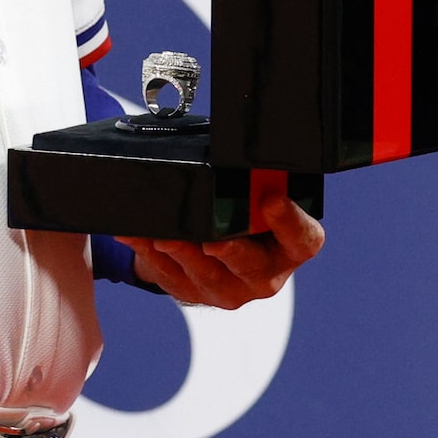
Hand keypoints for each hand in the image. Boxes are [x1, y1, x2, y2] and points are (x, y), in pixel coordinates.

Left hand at [122, 188, 324, 306]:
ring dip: (183, 254)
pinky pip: (170, 276)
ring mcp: (230, 290)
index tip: (272, 199)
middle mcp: (266, 275)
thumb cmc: (246, 212)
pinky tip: (135, 235)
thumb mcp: (260, 194)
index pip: (303, 238)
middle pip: (252, 267)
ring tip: (164, 237)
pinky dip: (150, 254)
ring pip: (207, 276)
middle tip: (213, 241)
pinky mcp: (194, 294)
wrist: (219, 248)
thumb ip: (258, 177)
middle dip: (231, 251)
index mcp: (292, 247)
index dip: (289, 221)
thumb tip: (237, 143)